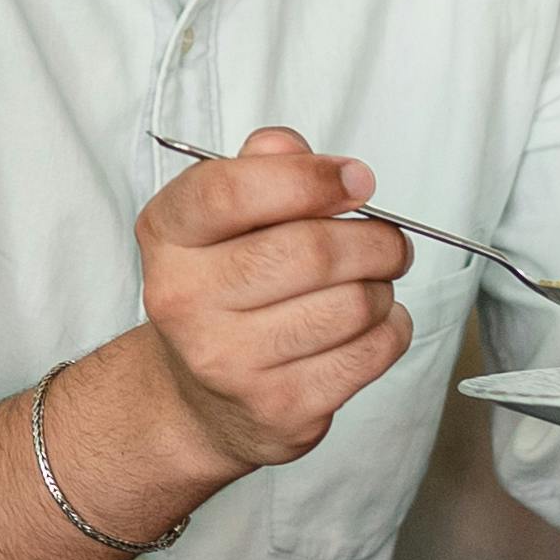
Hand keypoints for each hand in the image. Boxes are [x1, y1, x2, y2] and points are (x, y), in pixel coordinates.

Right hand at [135, 125, 415, 476]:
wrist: (201, 399)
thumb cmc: (224, 292)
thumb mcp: (222, 221)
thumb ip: (260, 170)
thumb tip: (298, 151)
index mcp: (168, 237)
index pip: (230, 192)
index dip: (308, 178)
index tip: (356, 179)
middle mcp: (185, 301)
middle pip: (309, 252)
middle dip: (374, 239)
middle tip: (388, 240)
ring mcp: (230, 362)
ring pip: (351, 305)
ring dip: (382, 287)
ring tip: (369, 285)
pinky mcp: (280, 408)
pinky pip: (370, 353)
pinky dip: (392, 329)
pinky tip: (369, 324)